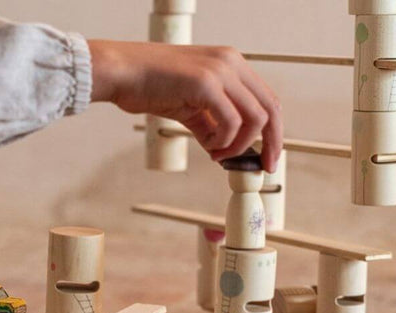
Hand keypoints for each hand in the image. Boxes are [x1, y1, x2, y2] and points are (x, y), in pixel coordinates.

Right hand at [88, 40, 282, 171]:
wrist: (121, 73)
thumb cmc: (150, 86)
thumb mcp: (190, 107)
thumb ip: (211, 125)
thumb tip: (225, 151)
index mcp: (231, 63)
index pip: (267, 100)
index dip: (273, 132)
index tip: (267, 157)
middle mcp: (231, 62)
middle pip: (270, 109)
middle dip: (271, 143)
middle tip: (263, 167)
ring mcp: (220, 70)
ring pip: (255, 118)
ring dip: (239, 146)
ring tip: (217, 155)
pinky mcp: (205, 83)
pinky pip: (231, 123)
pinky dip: (224, 143)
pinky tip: (208, 147)